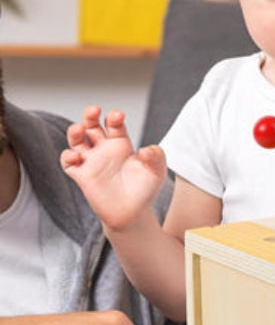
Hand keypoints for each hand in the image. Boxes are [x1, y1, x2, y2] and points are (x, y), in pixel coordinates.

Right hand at [61, 106, 166, 230]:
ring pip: (76, 140)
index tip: (117, 116)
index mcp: (121, 145)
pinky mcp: (82, 176)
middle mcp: (104, 150)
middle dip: (90, 115)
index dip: (114, 117)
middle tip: (94, 110)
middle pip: (91, 125)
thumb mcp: (157, 172)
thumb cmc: (144, 191)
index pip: (113, 124)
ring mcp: (92, 162)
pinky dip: (68, 155)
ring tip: (79, 129)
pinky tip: (77, 155)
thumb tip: (148, 148)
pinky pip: (68, 162)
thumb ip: (157, 158)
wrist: (133, 214)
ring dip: (74, 131)